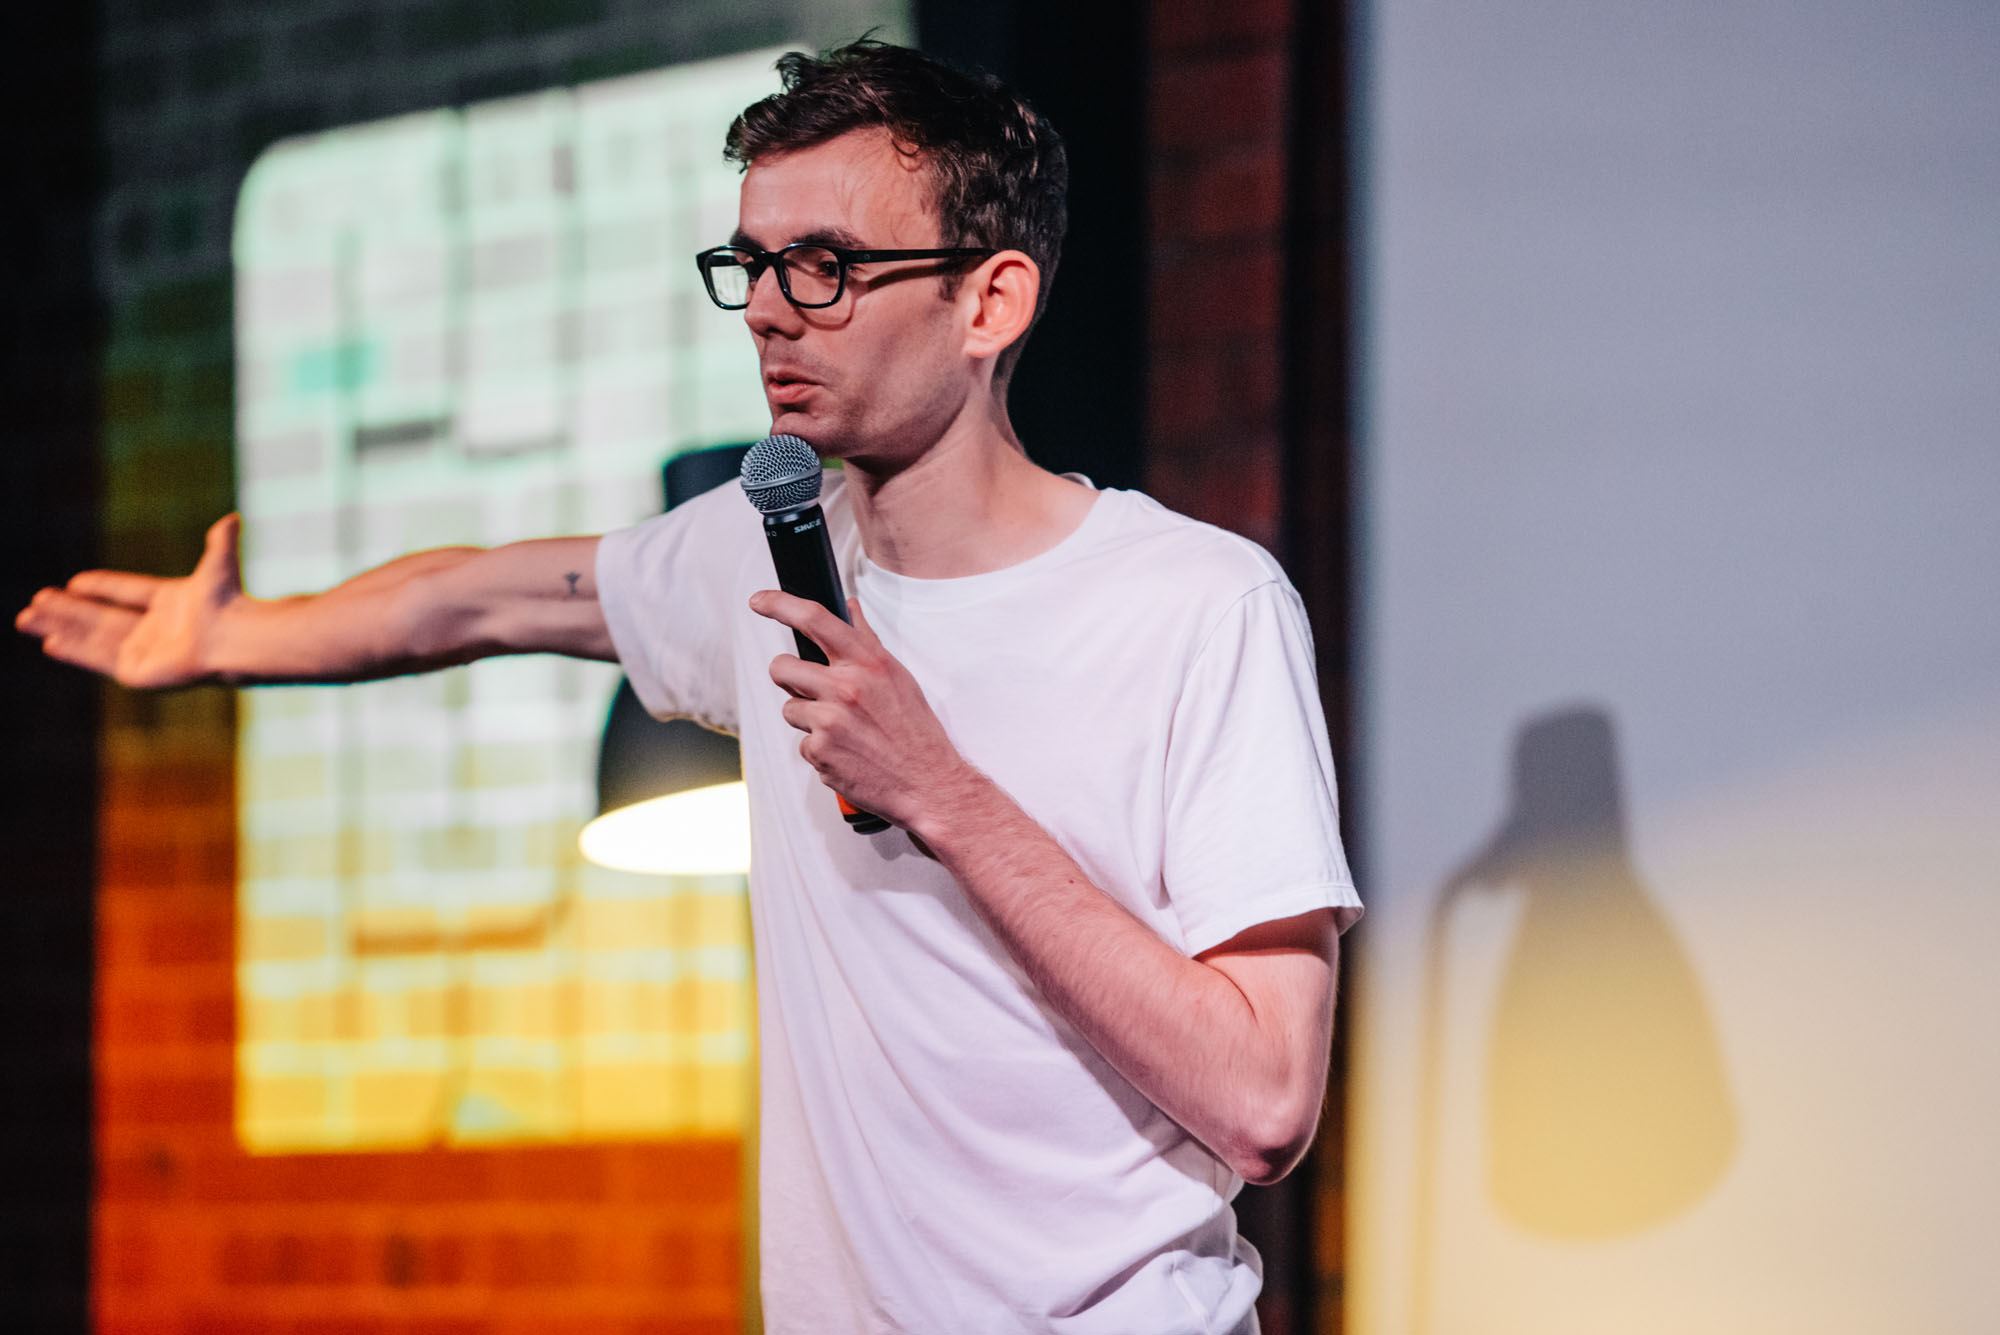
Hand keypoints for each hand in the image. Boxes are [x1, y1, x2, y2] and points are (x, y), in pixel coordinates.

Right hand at [16, 513, 244, 687]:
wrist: (234, 638)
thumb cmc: (228, 604)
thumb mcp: (219, 565)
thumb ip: (221, 542)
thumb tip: (233, 518)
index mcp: (172, 604)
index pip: (128, 592)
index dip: (102, 587)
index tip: (74, 582)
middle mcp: (156, 630)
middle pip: (100, 618)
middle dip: (66, 611)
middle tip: (35, 601)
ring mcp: (145, 652)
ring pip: (90, 637)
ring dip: (58, 627)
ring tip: (25, 618)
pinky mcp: (137, 672)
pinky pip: (97, 658)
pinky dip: (73, 650)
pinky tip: (48, 642)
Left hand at [749, 590, 972, 830]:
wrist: (928, 783)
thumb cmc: (915, 732)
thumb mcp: (897, 677)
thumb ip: (867, 642)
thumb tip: (850, 610)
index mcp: (867, 663)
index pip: (814, 619)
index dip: (778, 604)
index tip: (759, 601)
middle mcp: (846, 687)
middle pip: (781, 667)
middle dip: (789, 678)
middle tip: (811, 690)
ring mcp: (829, 720)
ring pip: (790, 709)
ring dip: (809, 719)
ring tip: (843, 731)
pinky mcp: (820, 752)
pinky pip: (802, 744)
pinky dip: (820, 750)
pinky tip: (847, 753)